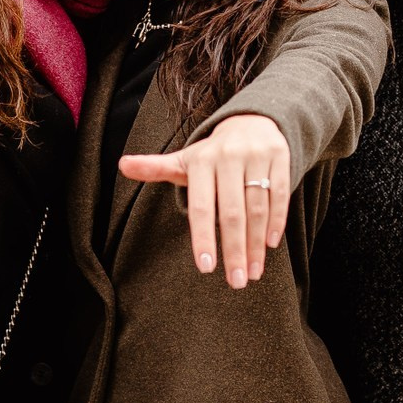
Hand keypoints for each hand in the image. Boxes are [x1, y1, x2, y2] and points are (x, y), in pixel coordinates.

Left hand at [119, 114, 290, 285]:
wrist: (252, 120)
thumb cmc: (213, 153)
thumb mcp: (185, 160)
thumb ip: (156, 168)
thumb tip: (122, 164)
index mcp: (201, 160)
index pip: (202, 207)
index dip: (204, 238)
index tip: (206, 268)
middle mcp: (229, 156)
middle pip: (232, 213)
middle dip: (235, 251)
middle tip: (236, 282)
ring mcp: (257, 156)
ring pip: (257, 208)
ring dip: (256, 245)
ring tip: (253, 273)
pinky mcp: (280, 157)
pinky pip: (279, 195)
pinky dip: (276, 222)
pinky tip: (270, 245)